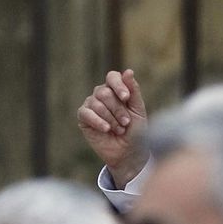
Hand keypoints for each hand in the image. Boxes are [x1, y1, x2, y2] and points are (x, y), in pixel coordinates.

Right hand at [77, 69, 148, 188]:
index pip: (112, 77)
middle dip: (118, 109)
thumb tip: (128, 71)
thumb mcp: (138, 110)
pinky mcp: (83, 117)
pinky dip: (98, 121)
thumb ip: (133, 91)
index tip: (126, 98)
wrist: (129, 151)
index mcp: (116, 90)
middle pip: (105, 92)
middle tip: (126, 122)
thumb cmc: (136, 130)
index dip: (119, 85)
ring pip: (96, 103)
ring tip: (120, 129)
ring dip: (111, 118)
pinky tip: (107, 129)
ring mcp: (91, 105)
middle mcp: (102, 94)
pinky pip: (86, 113)